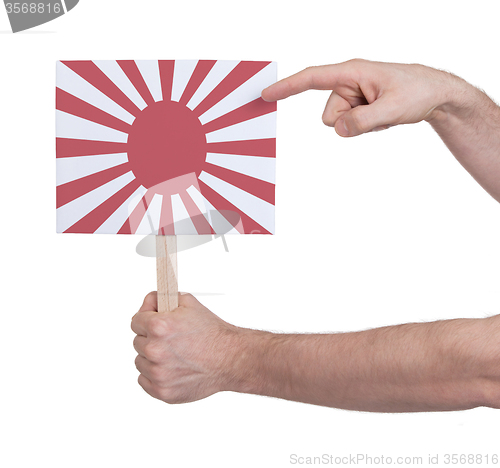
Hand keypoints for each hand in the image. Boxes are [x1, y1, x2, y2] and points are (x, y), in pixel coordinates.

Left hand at [131, 292, 241, 403]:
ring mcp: (158, 373)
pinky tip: (170, 368)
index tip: (154, 322)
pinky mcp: (162, 391)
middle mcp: (155, 350)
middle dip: (150, 338)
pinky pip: (144, 380)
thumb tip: (150, 301)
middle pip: (137, 341)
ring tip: (173, 355)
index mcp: (159, 327)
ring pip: (140, 362)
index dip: (146, 318)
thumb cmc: (213, 333)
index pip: (135, 320)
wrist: (230, 358)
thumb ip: (163, 299)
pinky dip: (153, 375)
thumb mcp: (189, 303)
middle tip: (170, 339)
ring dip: (151, 358)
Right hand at [262, 59, 463, 136]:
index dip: (286, 87)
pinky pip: (348, 126)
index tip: (266, 94)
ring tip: (383, 114)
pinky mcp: (358, 106)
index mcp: (351, 72)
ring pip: (338, 123)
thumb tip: (337, 129)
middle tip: (377, 114)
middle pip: (329, 115)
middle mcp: (348, 83)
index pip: (311, 79)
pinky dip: (365, 126)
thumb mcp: (392, 109)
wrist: (435, 94)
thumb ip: (362, 121)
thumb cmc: (417, 91)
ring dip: (359, 125)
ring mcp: (353, 95)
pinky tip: (383, 116)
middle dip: (348, 122)